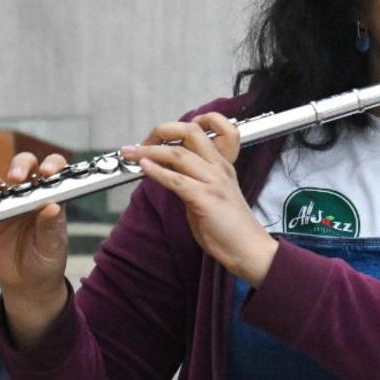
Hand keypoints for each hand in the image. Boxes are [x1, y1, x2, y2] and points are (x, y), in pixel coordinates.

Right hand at [0, 151, 71, 346]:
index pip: (55, 173)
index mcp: (51, 199)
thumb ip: (50, 228)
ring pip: (3, 181)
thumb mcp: (52, 247)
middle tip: (18, 178)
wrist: (27, 285)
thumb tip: (52, 206)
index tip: (48, 172)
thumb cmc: (46, 263)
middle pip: (26, 167)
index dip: (52, 165)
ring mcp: (9, 204)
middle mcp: (30, 196)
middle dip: (21, 166)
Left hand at [123, 113, 277, 285]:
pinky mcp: (206, 199)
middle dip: (160, 132)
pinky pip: (177, 180)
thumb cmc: (229, 227)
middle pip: (189, 133)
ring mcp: (214, 182)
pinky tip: (143, 167)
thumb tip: (167, 172)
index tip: (155, 138)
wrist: (248, 248)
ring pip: (178, 155)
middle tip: (139, 143)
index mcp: (222, 165)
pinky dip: (156, 171)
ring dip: (149, 151)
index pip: (199, 132)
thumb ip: (192, 180)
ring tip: (131, 153)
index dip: (174, 130)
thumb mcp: (210, 195)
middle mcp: (219, 168)